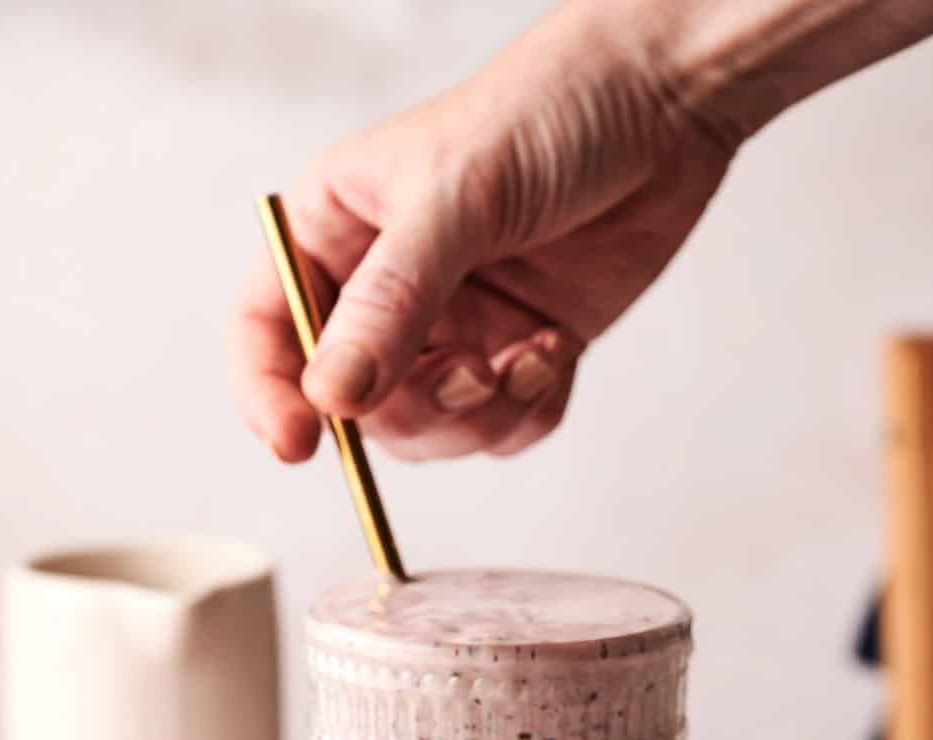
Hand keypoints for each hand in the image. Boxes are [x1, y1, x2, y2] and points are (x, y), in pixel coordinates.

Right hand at [229, 2, 735, 462]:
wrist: (664, 102)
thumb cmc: (548, 109)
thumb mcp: (455, 198)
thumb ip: (391, 302)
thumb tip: (334, 397)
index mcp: (336, 228)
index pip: (268, 327)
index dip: (271, 394)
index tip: (297, 445)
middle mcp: (385, 286)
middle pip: (356, 403)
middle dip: (414, 409)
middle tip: (470, 376)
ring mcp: (454, 325)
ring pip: (432, 429)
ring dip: (481, 416)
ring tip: (528, 356)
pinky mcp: (517, 350)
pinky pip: (502, 428)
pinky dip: (529, 409)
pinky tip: (556, 348)